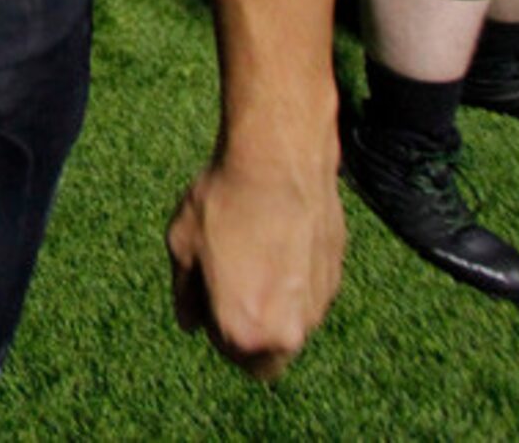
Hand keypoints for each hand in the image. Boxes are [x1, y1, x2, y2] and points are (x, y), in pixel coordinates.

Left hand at [165, 148, 344, 380]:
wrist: (277, 161)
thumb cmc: (223, 203)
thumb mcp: (182, 246)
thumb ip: (185, 293)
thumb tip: (189, 322)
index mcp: (246, 332)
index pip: (232, 356)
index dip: (215, 329)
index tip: (209, 296)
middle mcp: (289, 330)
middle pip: (269, 355)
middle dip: (250, 333)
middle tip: (231, 287)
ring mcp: (318, 306)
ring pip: (291, 324)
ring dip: (273, 306)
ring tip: (253, 254)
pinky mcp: (336, 279)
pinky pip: (309, 296)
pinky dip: (293, 282)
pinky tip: (276, 242)